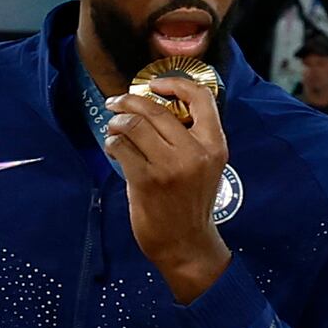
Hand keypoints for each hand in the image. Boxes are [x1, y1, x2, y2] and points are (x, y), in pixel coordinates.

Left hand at [104, 63, 231, 299]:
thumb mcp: (205, 166)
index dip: (175, 83)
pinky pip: (122, 147)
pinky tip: (113, 149)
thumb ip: (190, 137)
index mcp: (215, 145)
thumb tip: (155, 107)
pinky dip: (112, 143)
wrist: (186, 244)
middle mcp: (195, 152)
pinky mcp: (147, 181)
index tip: (154, 85)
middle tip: (116, 103)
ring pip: (134, 125)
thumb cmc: (190, 203)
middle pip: (156, 109)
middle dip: (129, 101)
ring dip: (117, 123)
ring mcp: (170, 166)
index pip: (201, 97)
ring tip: (113, 128)